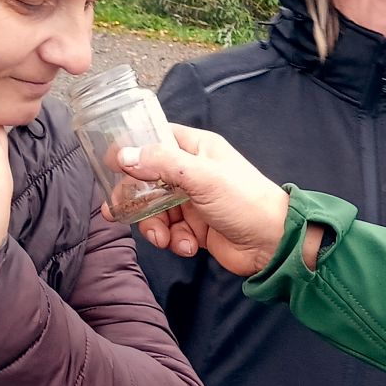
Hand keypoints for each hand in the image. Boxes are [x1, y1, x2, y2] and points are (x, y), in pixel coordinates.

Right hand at [117, 123, 293, 276]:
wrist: (273, 243)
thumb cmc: (245, 200)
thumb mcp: (202, 176)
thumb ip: (161, 164)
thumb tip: (123, 156)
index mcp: (196, 149)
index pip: (156, 139)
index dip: (133, 151)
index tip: (112, 166)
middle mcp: (192, 172)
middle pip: (148, 180)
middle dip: (136, 200)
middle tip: (120, 212)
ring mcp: (193, 201)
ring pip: (156, 210)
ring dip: (155, 227)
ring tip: (165, 239)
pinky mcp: (197, 228)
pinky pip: (172, 232)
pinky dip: (175, 241)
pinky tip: (189, 246)